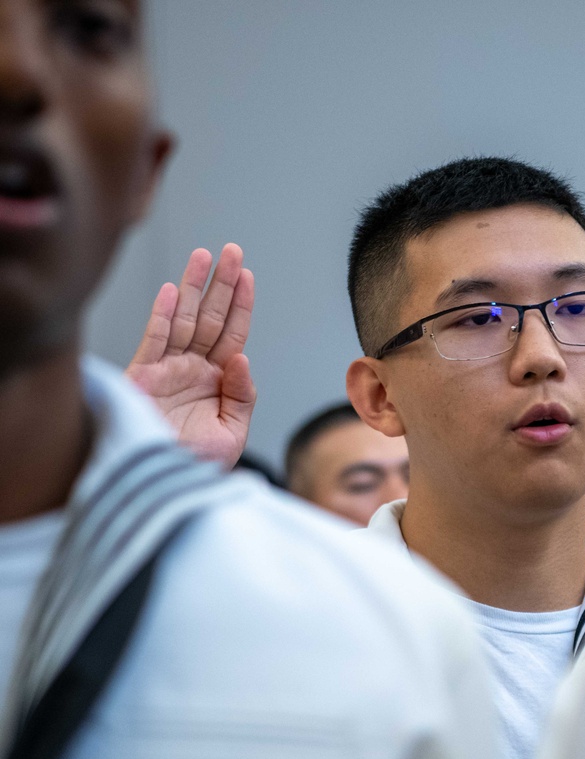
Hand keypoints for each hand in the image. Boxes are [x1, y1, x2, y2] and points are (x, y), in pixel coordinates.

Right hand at [126, 244, 255, 468]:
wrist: (161, 487)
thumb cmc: (194, 466)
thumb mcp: (232, 433)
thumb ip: (243, 395)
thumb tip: (243, 359)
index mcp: (216, 382)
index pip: (232, 334)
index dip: (240, 304)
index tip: (247, 276)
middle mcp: (192, 370)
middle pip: (210, 317)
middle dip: (221, 284)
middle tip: (232, 251)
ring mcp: (167, 371)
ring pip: (183, 319)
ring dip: (193, 287)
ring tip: (204, 256)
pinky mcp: (142, 378)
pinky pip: (154, 340)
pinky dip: (161, 315)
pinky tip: (170, 291)